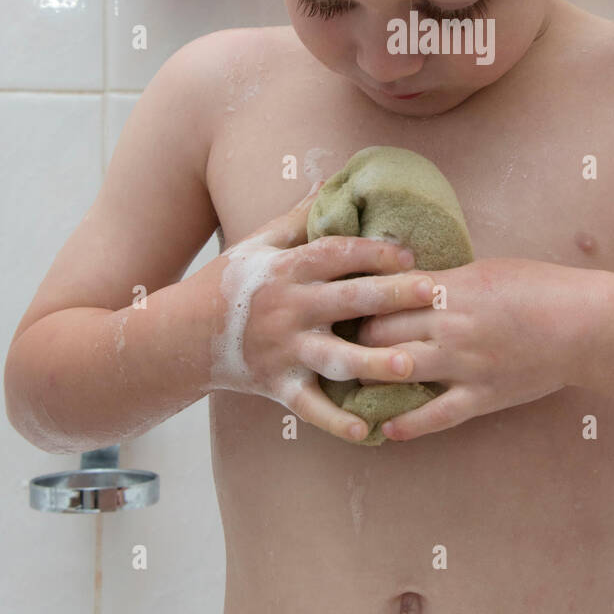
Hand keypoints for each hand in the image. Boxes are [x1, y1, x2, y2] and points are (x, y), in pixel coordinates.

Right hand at [196, 184, 436, 441]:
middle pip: (348, 300)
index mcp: (287, 269)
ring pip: (336, 357)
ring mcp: (283, 350)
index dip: (374, 251)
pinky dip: (336, 421)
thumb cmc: (227, 284)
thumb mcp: (257, 244)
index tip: (410, 253)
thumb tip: (333, 180)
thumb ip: (298, 218)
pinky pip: (310, 407)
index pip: (336, 253)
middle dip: (392, 296)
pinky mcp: (277, 386)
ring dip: (374, 363)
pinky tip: (368, 432)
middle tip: (433, 293)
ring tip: (410, 366)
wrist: (179, 337)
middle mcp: (288, 308)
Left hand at [352, 256, 579, 440]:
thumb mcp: (485, 270)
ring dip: (368, 377)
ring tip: (351, 382)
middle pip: (378, 333)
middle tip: (339, 343)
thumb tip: (408, 285)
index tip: (342, 304)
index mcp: (448, 288)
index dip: (357, 300)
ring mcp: (463, 364)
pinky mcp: (481, 396)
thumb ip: (443, 281)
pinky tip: (386, 429)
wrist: (584, 324)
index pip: (383, 293)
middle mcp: (448, 325)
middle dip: (354, 337)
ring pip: (396, 372)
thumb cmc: (539, 287)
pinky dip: (407, 424)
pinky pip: (436, 415)